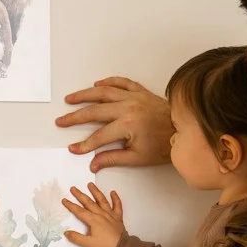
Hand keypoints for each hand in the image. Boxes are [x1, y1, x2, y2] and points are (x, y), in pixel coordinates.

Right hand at [54, 76, 172, 171]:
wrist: (185, 131)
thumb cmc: (164, 145)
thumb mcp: (137, 158)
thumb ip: (113, 158)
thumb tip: (93, 163)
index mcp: (127, 125)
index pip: (98, 137)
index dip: (84, 144)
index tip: (74, 149)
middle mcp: (128, 108)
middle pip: (94, 111)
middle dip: (75, 117)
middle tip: (61, 121)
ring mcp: (134, 97)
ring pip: (104, 92)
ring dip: (85, 94)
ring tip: (71, 98)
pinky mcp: (141, 92)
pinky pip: (122, 82)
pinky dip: (109, 82)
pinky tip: (98, 84)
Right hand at [61, 182, 125, 246]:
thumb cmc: (105, 246)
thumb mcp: (88, 244)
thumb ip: (76, 238)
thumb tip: (67, 232)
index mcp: (93, 220)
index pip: (79, 211)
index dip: (71, 205)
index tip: (64, 200)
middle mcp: (101, 214)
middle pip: (88, 202)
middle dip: (80, 195)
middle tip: (73, 188)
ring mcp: (110, 214)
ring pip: (102, 200)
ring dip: (95, 192)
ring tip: (90, 184)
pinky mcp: (117, 217)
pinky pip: (117, 205)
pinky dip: (115, 198)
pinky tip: (113, 192)